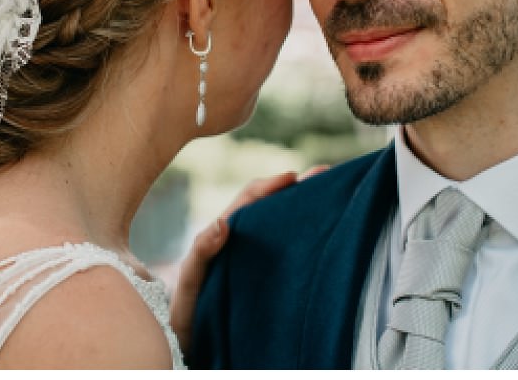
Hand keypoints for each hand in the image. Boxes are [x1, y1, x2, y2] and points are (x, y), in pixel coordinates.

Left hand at [170, 166, 327, 353]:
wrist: (193, 342)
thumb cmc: (187, 312)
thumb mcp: (191, 281)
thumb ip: (201, 253)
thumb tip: (222, 222)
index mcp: (223, 236)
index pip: (248, 201)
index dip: (270, 186)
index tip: (294, 177)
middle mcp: (240, 241)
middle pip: (269, 205)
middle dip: (294, 187)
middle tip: (323, 174)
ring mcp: (253, 258)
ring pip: (278, 224)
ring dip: (300, 205)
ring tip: (329, 193)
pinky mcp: (264, 276)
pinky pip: (284, 249)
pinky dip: (302, 234)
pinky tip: (321, 233)